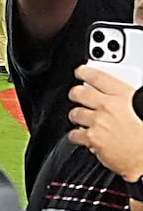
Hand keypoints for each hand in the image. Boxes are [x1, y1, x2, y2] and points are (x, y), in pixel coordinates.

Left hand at [69, 64, 142, 181]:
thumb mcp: (141, 105)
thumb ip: (128, 97)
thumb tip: (115, 93)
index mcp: (124, 95)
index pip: (98, 77)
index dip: (85, 72)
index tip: (80, 71)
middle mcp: (109, 107)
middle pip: (80, 93)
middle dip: (75, 93)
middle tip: (76, 95)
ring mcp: (98, 123)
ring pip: (75, 113)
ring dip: (77, 116)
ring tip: (83, 118)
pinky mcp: (92, 139)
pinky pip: (74, 134)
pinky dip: (76, 135)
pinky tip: (84, 136)